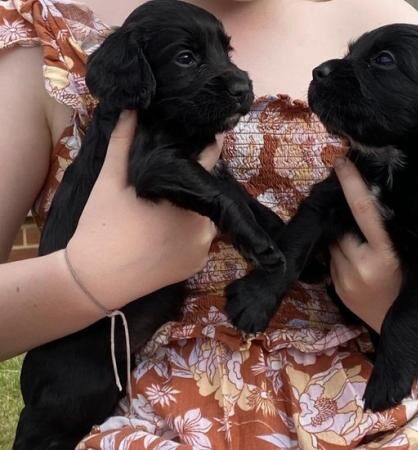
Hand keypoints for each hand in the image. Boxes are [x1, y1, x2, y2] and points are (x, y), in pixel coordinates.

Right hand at [66, 110, 222, 309]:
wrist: (96, 280)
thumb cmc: (102, 227)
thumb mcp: (110, 182)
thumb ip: (122, 143)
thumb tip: (131, 109)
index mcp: (185, 199)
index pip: (208, 161)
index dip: (207, 146)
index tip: (207, 133)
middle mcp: (203, 224)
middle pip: (206, 192)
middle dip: (195, 181)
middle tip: (176, 174)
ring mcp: (203, 248)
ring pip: (205, 216)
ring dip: (193, 206)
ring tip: (171, 201)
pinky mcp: (197, 266)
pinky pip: (201, 240)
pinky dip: (191, 231)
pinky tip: (170, 228)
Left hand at [329, 157, 417, 332]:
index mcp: (384, 256)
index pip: (363, 210)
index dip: (351, 183)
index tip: (340, 163)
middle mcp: (360, 268)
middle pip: (342, 226)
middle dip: (344, 213)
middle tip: (352, 202)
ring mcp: (345, 281)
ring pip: (333, 243)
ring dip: (341, 233)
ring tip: (359, 235)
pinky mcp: (337, 290)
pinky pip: (331, 260)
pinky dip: (340, 251)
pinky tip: (355, 252)